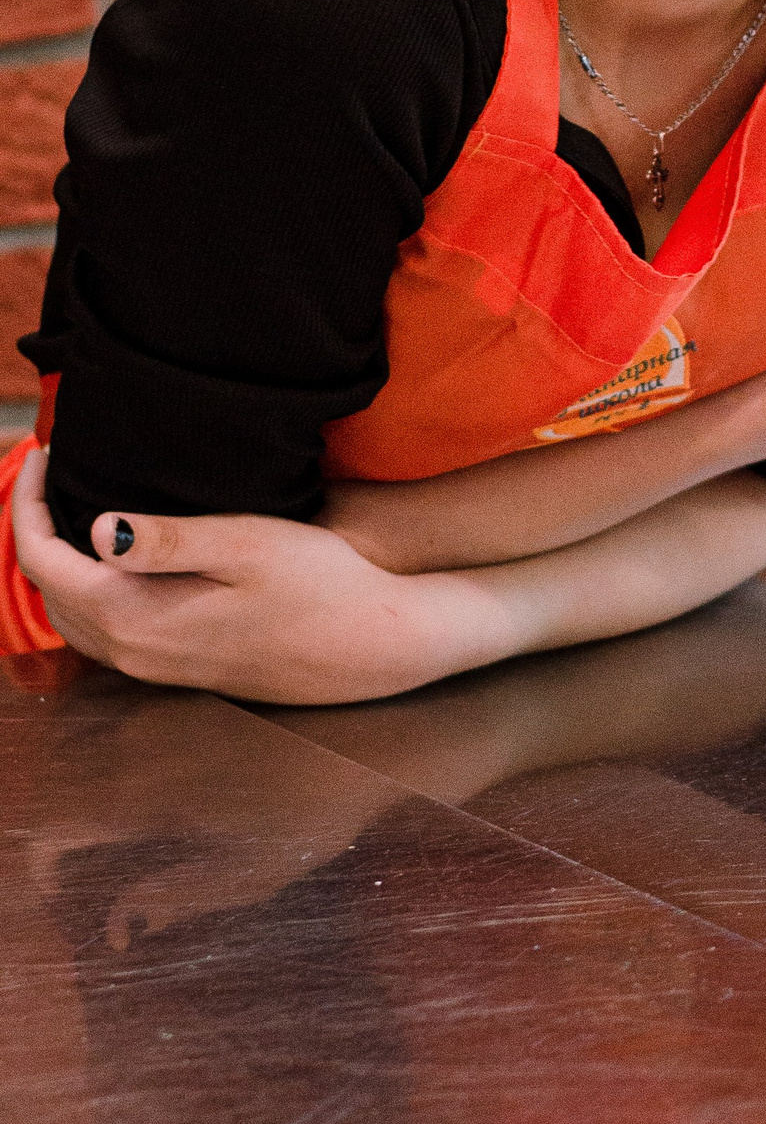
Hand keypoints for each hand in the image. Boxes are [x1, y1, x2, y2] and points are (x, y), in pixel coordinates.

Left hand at [10, 446, 510, 704]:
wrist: (373, 645)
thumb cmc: (322, 585)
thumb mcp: (248, 544)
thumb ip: (170, 538)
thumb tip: (98, 529)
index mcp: (137, 617)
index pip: (43, 562)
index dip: (28, 504)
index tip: (42, 455)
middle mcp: (134, 652)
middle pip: (48, 592)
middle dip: (37, 531)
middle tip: (50, 474)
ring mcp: (155, 667)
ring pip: (74, 616)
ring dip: (60, 564)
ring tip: (73, 507)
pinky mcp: (179, 668)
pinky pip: (104, 629)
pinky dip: (89, 588)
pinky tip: (116, 558)